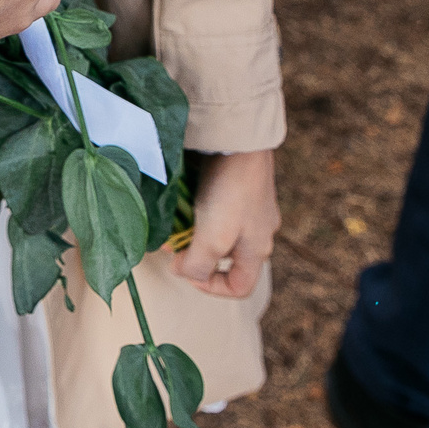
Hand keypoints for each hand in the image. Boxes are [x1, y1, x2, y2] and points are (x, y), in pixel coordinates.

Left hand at [174, 149, 277, 298]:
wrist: (238, 139)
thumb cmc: (230, 191)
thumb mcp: (214, 237)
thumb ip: (198, 264)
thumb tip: (181, 271)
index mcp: (258, 247)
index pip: (240, 286)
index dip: (212, 288)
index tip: (186, 270)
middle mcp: (256, 228)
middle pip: (224, 256)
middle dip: (194, 254)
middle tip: (171, 242)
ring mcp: (247, 204)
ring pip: (215, 230)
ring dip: (190, 230)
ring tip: (169, 220)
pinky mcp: (234, 183)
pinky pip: (213, 205)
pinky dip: (193, 207)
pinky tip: (178, 199)